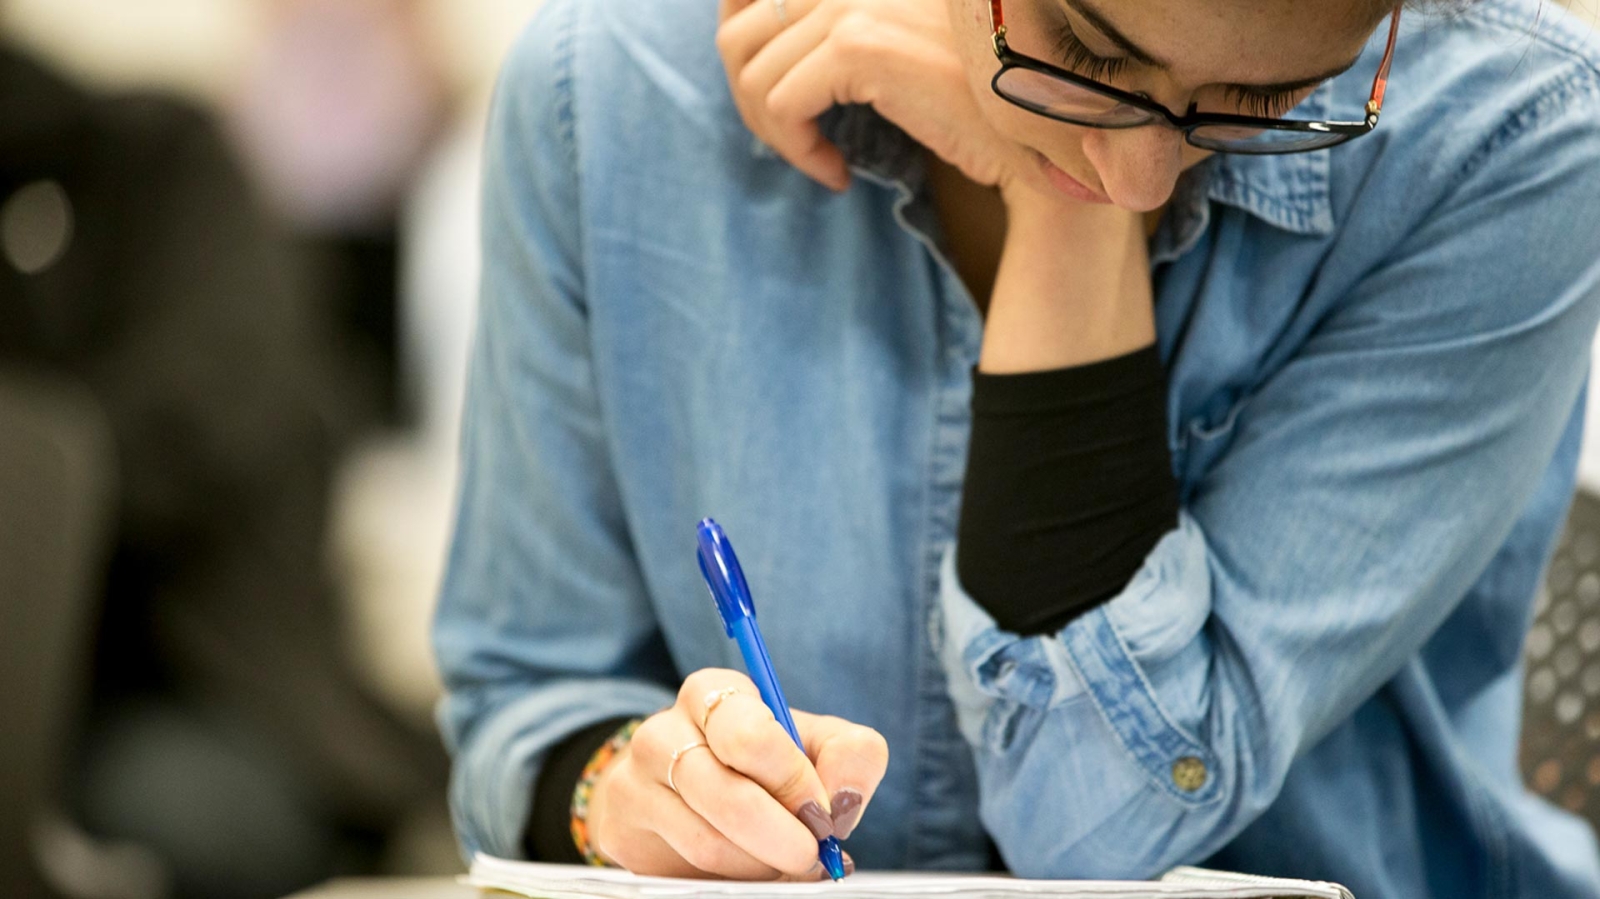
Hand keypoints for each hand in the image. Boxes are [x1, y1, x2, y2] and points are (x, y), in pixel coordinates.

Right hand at [586, 669, 888, 878]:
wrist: (679, 788)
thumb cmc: (761, 763)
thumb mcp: (814, 744)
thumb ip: (851, 756)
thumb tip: (844, 799)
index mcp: (716, 692)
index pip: (752, 735)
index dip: (795, 782)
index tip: (823, 814)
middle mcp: (666, 728)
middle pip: (727, 793)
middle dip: (782, 835)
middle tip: (812, 855)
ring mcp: (636, 778)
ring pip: (709, 839)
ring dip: (761, 862)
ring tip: (784, 861)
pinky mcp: (623, 826)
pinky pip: (687, 865)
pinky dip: (733, 876)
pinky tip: (750, 867)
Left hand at [716, 0, 1040, 194]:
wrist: (1046, 132)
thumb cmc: (981, 105)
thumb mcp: (900, 54)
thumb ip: (838, 38)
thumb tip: (748, 43)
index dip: (738, 36)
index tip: (762, 92)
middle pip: (738, 31)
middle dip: (749, 101)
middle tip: (795, 142)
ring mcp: (857, 2)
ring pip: (751, 73)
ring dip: (775, 134)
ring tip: (820, 160)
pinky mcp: (859, 47)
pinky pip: (781, 104)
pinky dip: (798, 151)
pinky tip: (839, 174)